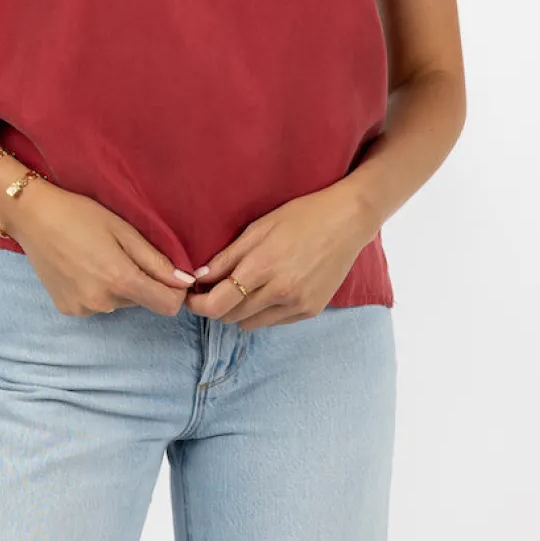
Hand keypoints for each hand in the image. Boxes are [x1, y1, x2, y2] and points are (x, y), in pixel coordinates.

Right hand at [5, 179, 195, 317]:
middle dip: (142, 281)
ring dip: (119, 284)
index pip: (168, 306)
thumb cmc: (80, 215)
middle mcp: (102, 303)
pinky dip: (97, 289)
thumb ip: (156, 260)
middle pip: (142, 301)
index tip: (169, 271)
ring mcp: (83, 309)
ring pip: (119, 302)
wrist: (32, 217)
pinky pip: (97, 304)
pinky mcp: (68, 309)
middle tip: (122, 251)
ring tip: (99, 255)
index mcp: (120, 281)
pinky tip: (83, 266)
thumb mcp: (124, 230)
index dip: (175, 290)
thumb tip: (187, 282)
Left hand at [182, 185, 375, 328]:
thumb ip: (228, 256)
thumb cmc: (301, 216)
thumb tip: (200, 278)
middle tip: (213, 290)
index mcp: (262, 267)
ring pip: (250, 324)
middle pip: (230, 317)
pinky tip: (268, 291)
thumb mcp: (258, 228)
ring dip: (238, 311)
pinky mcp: (310, 310)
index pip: (217, 304)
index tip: (191, 296)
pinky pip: (273, 322)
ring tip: (242, 289)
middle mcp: (279, 292)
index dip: (197, 304)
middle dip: (216, 306)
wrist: (347, 221)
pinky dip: (263, 312)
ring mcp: (297, 304)